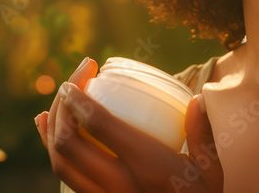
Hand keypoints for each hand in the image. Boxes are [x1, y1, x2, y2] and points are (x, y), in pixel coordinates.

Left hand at [33, 57, 223, 192]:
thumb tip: (198, 97)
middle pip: (68, 142)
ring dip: (52, 127)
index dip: (80, 98)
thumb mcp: (210, 169)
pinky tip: (48, 128)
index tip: (80, 76)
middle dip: (62, 106)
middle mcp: (118, 185)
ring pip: (60, 163)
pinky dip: (51, 150)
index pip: (99, 126)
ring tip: (58, 101)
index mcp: (146, 167)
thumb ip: (202, 133)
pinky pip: (65, 178)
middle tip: (72, 83)